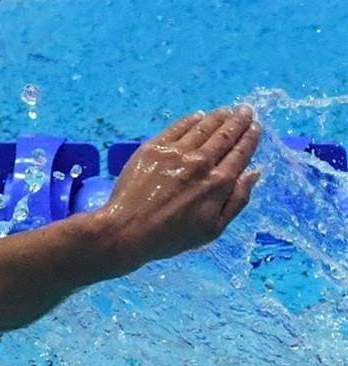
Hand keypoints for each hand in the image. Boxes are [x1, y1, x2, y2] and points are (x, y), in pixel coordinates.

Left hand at [96, 105, 261, 272]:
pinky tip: (198, 116)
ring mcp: (176, 153)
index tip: (256, 126)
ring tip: (227, 110)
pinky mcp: (153, 148)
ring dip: (218, 116)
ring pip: (203, 127)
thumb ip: (238, 200)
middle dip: (239, 121)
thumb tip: (255, 172)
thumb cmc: (171, 236)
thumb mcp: (213, 229)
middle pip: (225, 135)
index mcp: (218, 183)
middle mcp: (201, 162)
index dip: (250, 138)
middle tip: (246, 111)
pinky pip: (178, 127)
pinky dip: (192, 120)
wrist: (127, 230)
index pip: (240, 153)